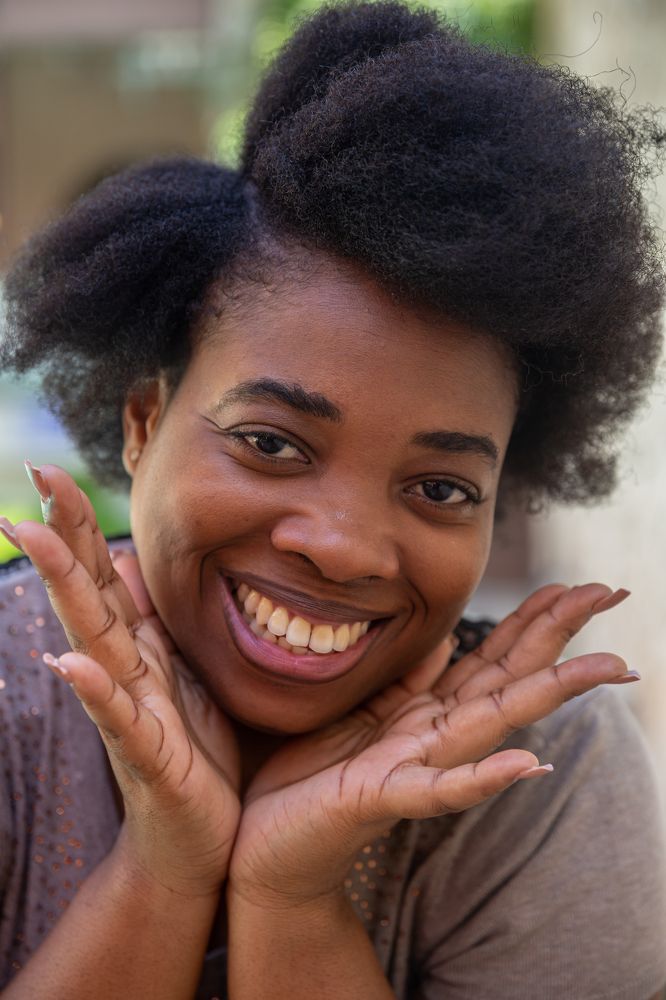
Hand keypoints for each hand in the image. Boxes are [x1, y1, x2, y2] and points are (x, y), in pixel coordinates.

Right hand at [2, 464, 240, 897]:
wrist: (196, 838)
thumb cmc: (194, 751)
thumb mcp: (183, 671)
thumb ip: (155, 619)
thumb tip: (134, 559)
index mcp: (140, 647)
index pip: (105, 573)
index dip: (80, 523)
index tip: (52, 470)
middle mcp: (124, 670)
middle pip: (89, 591)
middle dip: (63, 534)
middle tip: (34, 477)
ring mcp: (129, 711)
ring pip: (91, 640)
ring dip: (64, 589)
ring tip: (33, 539)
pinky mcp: (148, 755)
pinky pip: (120, 719)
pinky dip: (93, 692)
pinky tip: (68, 665)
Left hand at [228, 582, 633, 906]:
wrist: (270, 844)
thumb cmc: (312, 776)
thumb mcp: (363, 710)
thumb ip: (408, 680)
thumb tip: (443, 635)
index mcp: (427, 712)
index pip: (492, 657)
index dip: (533, 619)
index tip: (575, 584)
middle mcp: (434, 738)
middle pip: (508, 676)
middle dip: (559, 634)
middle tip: (610, 592)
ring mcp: (415, 768)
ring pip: (492, 723)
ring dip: (549, 693)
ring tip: (604, 667)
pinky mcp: (381, 798)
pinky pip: (436, 791)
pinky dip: (483, 779)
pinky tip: (528, 765)